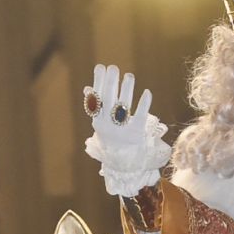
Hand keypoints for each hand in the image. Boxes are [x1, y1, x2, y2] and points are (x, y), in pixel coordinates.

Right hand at [83, 64, 170, 196]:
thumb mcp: (102, 126)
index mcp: (98, 122)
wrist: (124, 166)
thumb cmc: (113, 141)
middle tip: (114, 68)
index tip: (101, 67)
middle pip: (109, 101)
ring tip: (129, 76)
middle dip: (111, 82)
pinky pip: (140, 117)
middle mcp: (108, 126)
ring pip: (123, 107)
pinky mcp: (137, 135)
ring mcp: (122, 131)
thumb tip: (87, 89)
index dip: (98, 82)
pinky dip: (143, 104)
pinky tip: (146, 92)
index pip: (97, 99)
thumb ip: (97, 108)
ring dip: (126, 90)